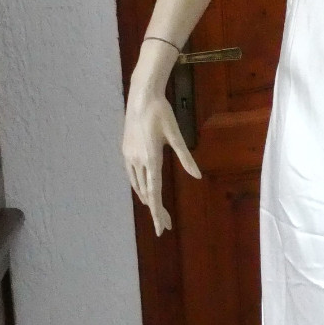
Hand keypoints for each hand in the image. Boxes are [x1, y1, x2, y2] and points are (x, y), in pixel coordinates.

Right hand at [122, 47, 201, 235]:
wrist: (141, 96)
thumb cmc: (162, 113)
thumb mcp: (177, 135)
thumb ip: (186, 157)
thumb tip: (198, 176)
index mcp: (152, 159)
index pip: (155, 193)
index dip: (157, 213)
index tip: (160, 229)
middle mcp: (138, 160)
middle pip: (147, 193)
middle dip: (156, 210)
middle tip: (165, 225)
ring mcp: (129, 156)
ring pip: (138, 185)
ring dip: (147, 198)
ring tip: (156, 210)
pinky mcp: (125, 150)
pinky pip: (132, 174)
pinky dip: (139, 185)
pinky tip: (144, 188)